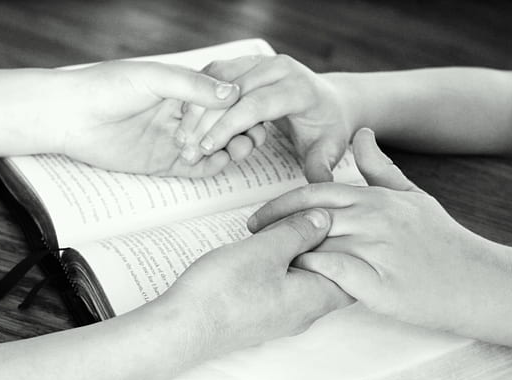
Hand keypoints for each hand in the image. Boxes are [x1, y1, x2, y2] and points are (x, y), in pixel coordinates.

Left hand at [51, 60, 240, 175]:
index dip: (241, 106)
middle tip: (253, 135)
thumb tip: (232, 93)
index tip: (255, 111)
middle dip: (242, 130)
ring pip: (215, 148)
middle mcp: (182, 114)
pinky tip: (221, 161)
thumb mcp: (154, 78)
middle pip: (224, 125)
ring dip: (231, 148)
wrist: (70, 116)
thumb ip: (193, 86)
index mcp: (182, 89)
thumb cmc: (106, 87)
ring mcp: (175, 140)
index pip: (222, 99)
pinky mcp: (163, 162)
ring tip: (240, 148)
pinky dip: (213, 167)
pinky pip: (196, 168)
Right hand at [160, 208, 352, 355]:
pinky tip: (265, 250)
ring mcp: (281, 317)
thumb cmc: (223, 292)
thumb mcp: (266, 249)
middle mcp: (303, 313)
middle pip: (330, 276)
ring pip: (306, 281)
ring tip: (284, 229)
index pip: (353, 273)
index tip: (336, 218)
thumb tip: (324, 220)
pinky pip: (285, 288)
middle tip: (309, 219)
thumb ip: (300, 232)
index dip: (349, 243)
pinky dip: (283, 266)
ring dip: (300, 255)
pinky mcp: (261, 316)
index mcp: (314, 298)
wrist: (183, 328)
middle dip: (324, 246)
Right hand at [176, 55, 351, 181]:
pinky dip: (198, 96)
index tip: (206, 148)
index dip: (227, 127)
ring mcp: (261, 61)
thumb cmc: (327, 128)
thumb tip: (320, 185)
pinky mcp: (247, 62)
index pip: (254, 105)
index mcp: (298, 88)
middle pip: (230, 92)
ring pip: (217, 79)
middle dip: (205, 120)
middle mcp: (279, 68)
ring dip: (196, 108)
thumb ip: (321, 167)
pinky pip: (215, 74)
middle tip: (186, 148)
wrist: (330, 102)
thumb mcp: (329, 149)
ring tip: (182, 137)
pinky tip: (187, 121)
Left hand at [247, 128, 508, 332]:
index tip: (258, 218)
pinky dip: (310, 276)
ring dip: (285, 253)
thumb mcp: (412, 196)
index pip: (313, 194)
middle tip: (249, 238)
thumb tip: (361, 133)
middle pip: (306, 217)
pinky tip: (294, 283)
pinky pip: (333, 274)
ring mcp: (377, 250)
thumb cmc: (442, 240)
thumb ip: (380, 167)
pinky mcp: (380, 284)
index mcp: (375, 198)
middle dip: (271, 227)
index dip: (279, 205)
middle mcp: (373, 218)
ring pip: (315, 244)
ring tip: (262, 264)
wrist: (479, 281)